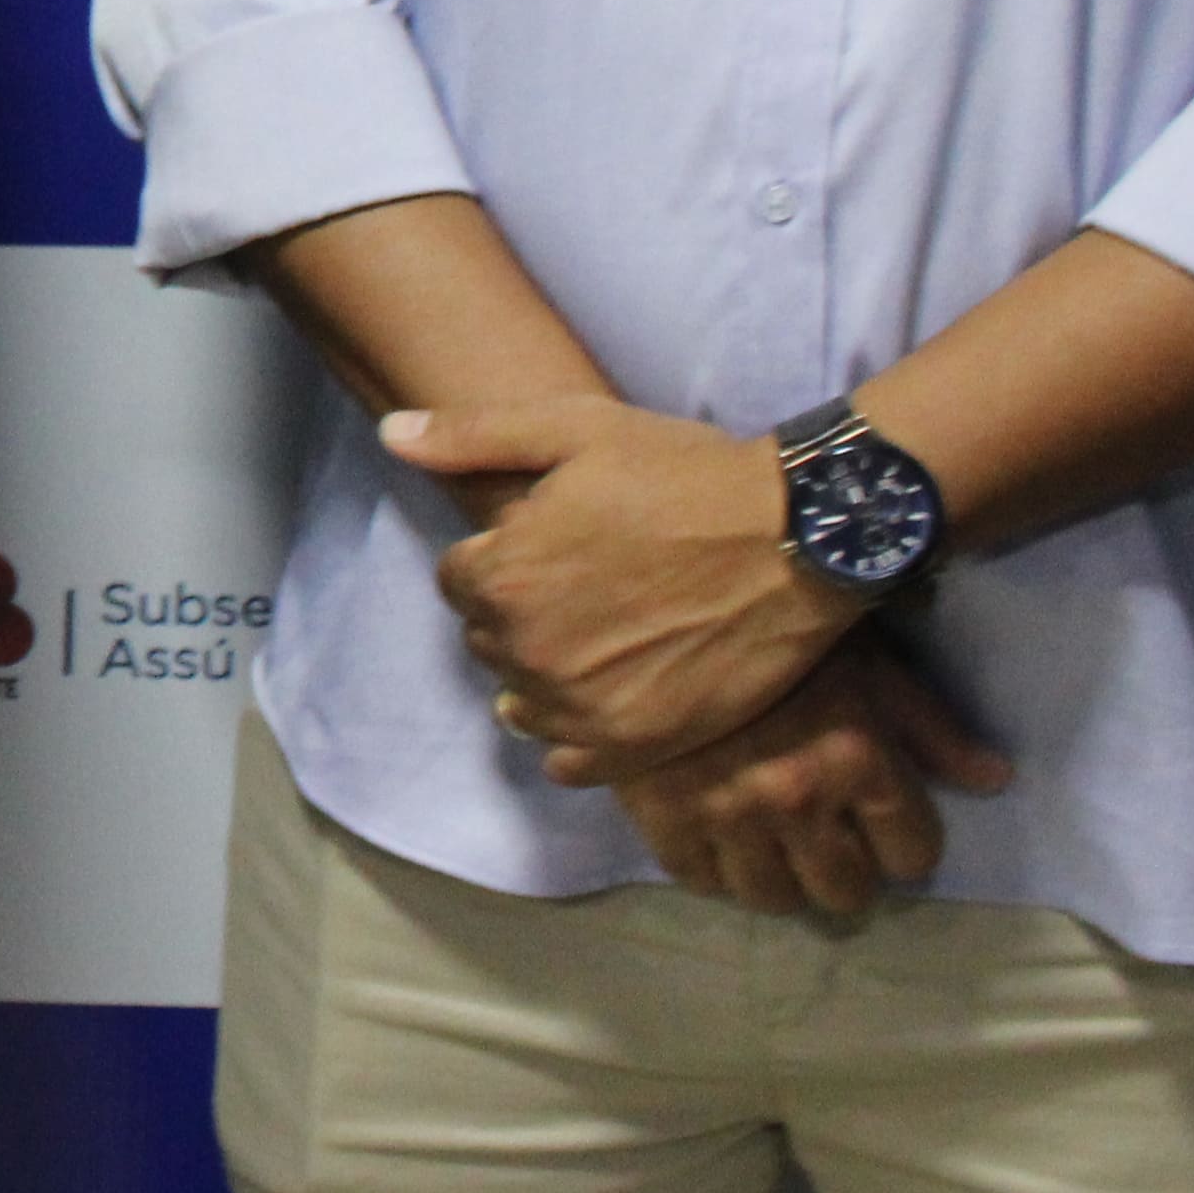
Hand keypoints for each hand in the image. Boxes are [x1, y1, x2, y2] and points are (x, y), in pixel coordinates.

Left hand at [394, 393, 859, 779]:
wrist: (801, 538)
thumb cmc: (688, 476)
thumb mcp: (574, 429)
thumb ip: (471, 438)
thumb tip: (392, 435)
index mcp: (503, 576)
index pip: (460, 581)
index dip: (504, 558)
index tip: (556, 544)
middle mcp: (529, 651)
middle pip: (489, 640)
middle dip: (524, 614)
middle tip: (593, 585)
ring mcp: (582, 707)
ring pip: (522, 702)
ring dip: (549, 676)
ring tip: (609, 638)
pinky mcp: (636, 747)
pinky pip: (567, 762)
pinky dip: (579, 737)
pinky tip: (615, 697)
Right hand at [609, 635, 1011, 916]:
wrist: (658, 598)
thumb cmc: (783, 627)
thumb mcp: (871, 662)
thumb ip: (932, 727)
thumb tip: (995, 780)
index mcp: (856, 759)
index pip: (913, 853)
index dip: (907, 841)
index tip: (889, 824)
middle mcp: (796, 799)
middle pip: (845, 891)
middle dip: (850, 868)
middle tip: (834, 840)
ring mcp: (724, 813)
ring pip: (774, 897)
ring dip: (785, 877)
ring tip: (779, 846)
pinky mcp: (662, 815)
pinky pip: (700, 880)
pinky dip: (716, 867)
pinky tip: (723, 837)